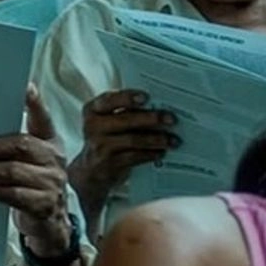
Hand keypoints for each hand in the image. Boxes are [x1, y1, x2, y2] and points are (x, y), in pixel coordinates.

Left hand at [0, 85, 69, 251]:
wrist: (49, 224)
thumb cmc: (30, 185)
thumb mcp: (25, 162)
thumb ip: (9, 146)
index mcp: (49, 141)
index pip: (43, 118)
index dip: (36, 103)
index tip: (26, 88)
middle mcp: (54, 158)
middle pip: (21, 145)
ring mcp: (52, 182)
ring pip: (15, 171)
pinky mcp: (45, 205)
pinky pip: (16, 195)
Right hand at [69, 89, 179, 217]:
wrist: (91, 169)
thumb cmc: (106, 137)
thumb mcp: (106, 120)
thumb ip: (123, 110)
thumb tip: (157, 106)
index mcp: (93, 110)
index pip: (109, 100)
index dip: (127, 98)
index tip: (146, 97)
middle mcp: (93, 127)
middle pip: (125, 120)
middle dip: (151, 119)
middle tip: (171, 119)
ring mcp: (100, 146)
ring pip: (133, 140)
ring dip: (156, 139)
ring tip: (173, 140)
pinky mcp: (110, 164)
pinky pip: (135, 157)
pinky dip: (151, 154)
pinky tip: (162, 151)